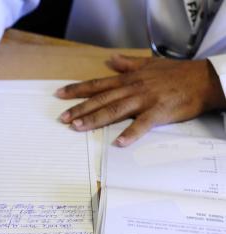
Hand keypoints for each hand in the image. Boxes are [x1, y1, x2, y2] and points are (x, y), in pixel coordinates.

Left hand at [56, 54, 225, 145]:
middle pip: (100, 99)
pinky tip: (118, 143)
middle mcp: (131, 89)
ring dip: (95, 119)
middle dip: (79, 108)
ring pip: (115, 110)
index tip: (59, 95)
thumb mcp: (148, 63)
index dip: (77, 90)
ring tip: (78, 128)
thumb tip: (110, 60)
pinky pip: (142, 125)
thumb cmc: (175, 73)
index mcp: (127, 79)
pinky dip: (130, 134)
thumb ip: (127, 63)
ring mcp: (144, 100)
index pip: (97, 85)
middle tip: (62, 118)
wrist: (202, 79)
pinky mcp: (158, 112)